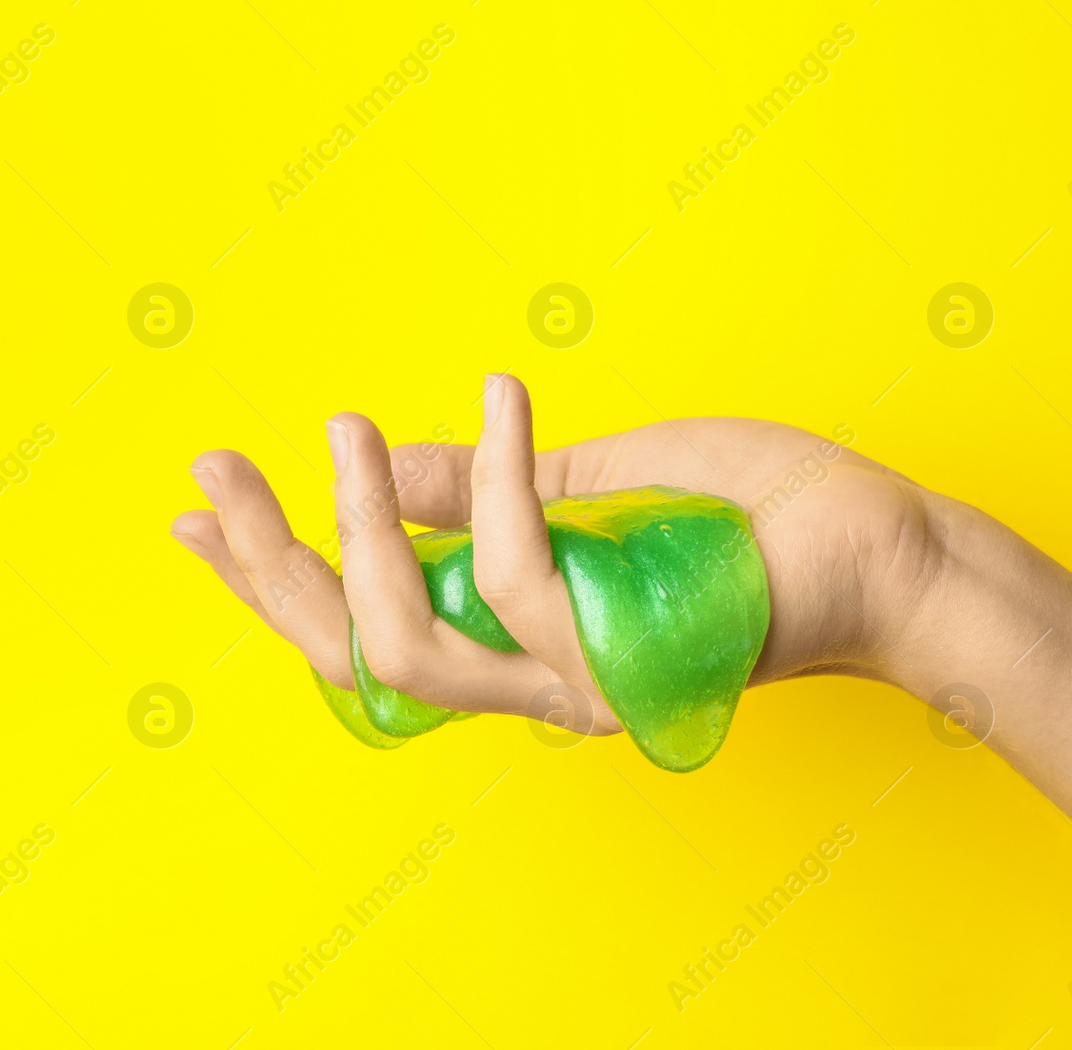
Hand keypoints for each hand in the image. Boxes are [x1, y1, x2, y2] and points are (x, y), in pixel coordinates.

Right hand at [170, 374, 942, 731]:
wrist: (879, 547)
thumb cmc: (745, 516)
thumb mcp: (584, 481)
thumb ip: (477, 487)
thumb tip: (380, 462)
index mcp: (507, 633)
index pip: (357, 625)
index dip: (264, 581)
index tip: (191, 515)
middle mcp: (526, 677)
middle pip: (354, 656)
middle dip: (269, 566)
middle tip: (218, 469)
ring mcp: (574, 680)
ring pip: (412, 644)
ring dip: (360, 529)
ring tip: (344, 432)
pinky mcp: (623, 653)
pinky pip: (520, 575)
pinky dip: (497, 475)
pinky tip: (502, 392)